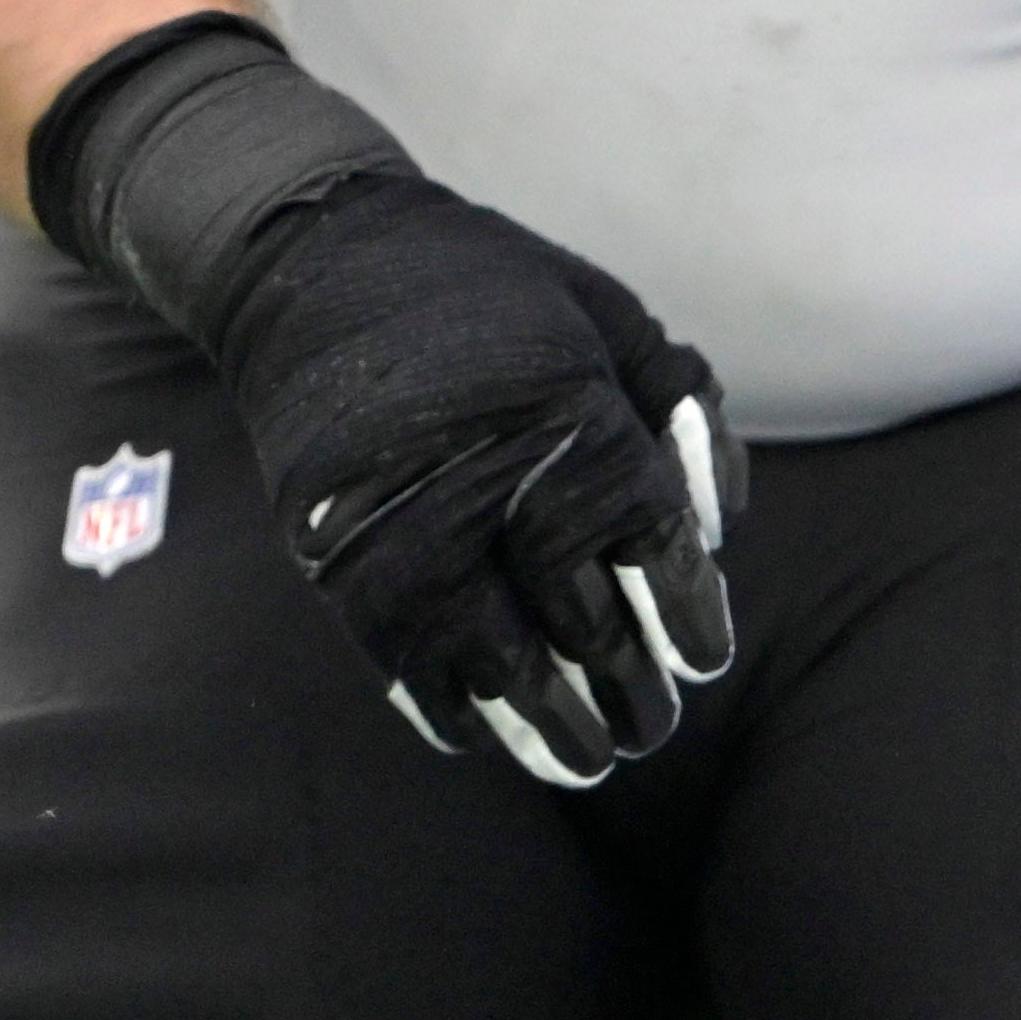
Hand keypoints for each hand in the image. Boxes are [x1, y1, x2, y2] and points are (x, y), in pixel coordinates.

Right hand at [33, 20, 739, 787]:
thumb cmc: (486, 290)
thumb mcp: (604, 316)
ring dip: (545, 728)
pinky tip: (484, 735)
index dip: (683, 615)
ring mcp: (402, 520)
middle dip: (626, 690)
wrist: (304, 256)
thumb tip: (716, 528)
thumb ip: (678, 410)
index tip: (702, 661)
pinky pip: (400, 658)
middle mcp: (488, 476)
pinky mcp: (331, 549)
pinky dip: (448, 708)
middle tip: (651, 730)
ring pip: (492, 662)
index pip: (647, 547)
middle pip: (578, 621)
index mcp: (569, 415)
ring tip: (586, 763)